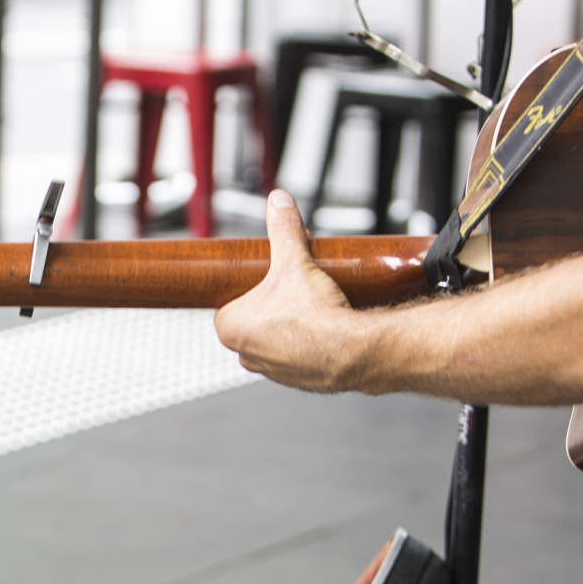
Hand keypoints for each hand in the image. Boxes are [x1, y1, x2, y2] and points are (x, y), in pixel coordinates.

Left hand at [214, 189, 366, 391]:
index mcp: (230, 327)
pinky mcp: (294, 380)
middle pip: (252, 319)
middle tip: (291, 290)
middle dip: (271, 305)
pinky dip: (304, 344)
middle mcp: (244, 353)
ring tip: (309, 309)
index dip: (252, 288)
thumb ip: (284, 228)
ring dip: (287, 326)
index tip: (267, 280)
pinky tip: (320, 330)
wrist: (352, 352)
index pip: (230, 301)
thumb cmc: (317, 317)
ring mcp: (268, 370)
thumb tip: (279, 203)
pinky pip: (294, 356)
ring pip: (273, 339)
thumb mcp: (295, 261)